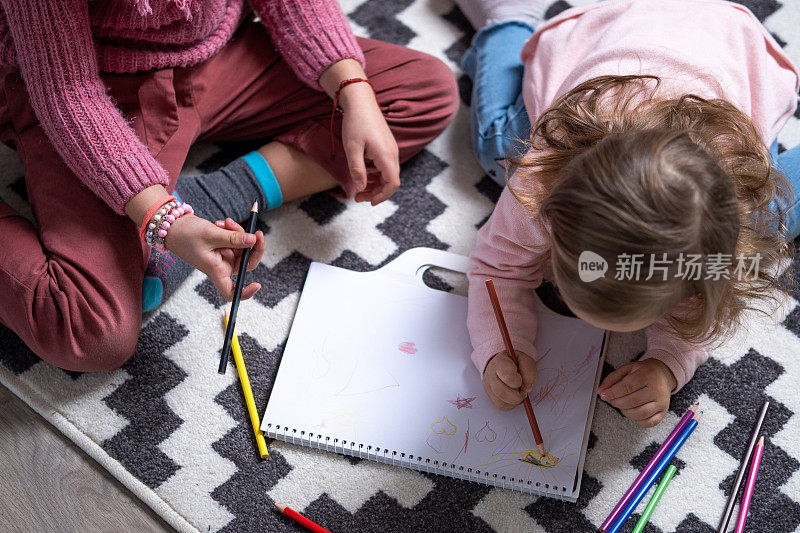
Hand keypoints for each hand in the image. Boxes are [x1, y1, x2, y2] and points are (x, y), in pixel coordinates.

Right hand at [164, 216, 265, 300]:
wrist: (173, 224)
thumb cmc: (185, 234)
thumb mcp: (211, 235)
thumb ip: (233, 238)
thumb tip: (253, 240)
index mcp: (216, 271)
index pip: (231, 292)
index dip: (245, 292)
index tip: (258, 284)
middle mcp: (221, 265)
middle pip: (246, 262)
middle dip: (253, 246)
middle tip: (256, 232)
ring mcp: (223, 255)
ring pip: (243, 246)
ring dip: (239, 232)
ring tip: (226, 222)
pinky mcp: (224, 245)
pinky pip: (236, 238)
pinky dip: (233, 230)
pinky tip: (223, 223)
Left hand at [319, 59, 399, 204]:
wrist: (360, 101)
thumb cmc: (355, 123)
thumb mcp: (352, 148)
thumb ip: (357, 170)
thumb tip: (360, 188)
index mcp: (386, 155)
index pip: (392, 183)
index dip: (382, 195)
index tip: (369, 202)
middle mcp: (393, 153)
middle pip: (391, 181)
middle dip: (376, 192)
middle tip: (358, 197)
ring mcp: (391, 149)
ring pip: (388, 174)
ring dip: (375, 184)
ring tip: (359, 188)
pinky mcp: (386, 146)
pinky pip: (385, 166)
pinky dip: (376, 174)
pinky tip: (363, 175)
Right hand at [482, 350, 536, 410]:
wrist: (504, 363)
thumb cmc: (516, 362)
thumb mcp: (526, 360)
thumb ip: (528, 372)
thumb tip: (526, 388)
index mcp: (499, 362)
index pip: (507, 376)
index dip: (518, 381)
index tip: (521, 379)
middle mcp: (490, 374)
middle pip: (501, 392)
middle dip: (517, 396)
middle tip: (523, 392)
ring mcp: (488, 386)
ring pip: (501, 402)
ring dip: (514, 401)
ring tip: (519, 393)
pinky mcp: (490, 395)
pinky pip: (501, 406)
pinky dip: (511, 404)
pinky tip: (514, 396)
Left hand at [597, 356, 677, 427]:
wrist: (662, 374)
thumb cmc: (644, 372)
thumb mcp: (627, 369)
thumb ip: (612, 379)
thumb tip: (601, 392)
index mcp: (648, 375)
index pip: (627, 387)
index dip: (613, 393)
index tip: (604, 395)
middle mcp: (657, 389)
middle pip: (632, 401)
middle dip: (617, 402)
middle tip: (612, 400)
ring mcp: (662, 402)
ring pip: (640, 413)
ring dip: (625, 412)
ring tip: (622, 405)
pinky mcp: (663, 412)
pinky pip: (649, 422)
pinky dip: (637, 420)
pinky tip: (632, 412)